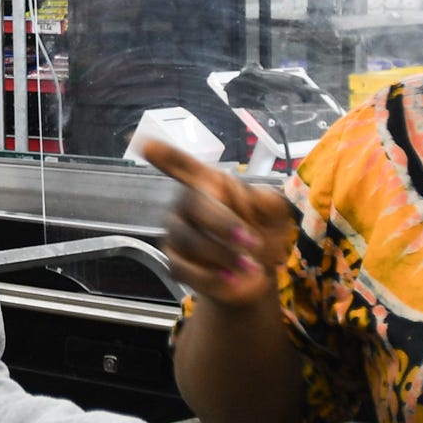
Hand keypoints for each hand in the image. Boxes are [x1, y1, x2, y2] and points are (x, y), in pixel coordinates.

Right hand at [140, 139, 296, 308]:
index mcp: (210, 183)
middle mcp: (186, 204)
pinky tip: (231, 279)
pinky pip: (184, 268)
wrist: (260, 273)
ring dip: (222, 255)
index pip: (182, 165)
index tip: (145, 143)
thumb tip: (249, 198)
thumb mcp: (276, 212)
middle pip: (193, 204)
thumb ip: (266, 201)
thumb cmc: (265, 232)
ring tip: (250, 267)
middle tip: (251, 241)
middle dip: (223, 224)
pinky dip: (211, 276)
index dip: (164, 154)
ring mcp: (177, 233)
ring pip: (188, 239)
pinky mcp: (175, 262)